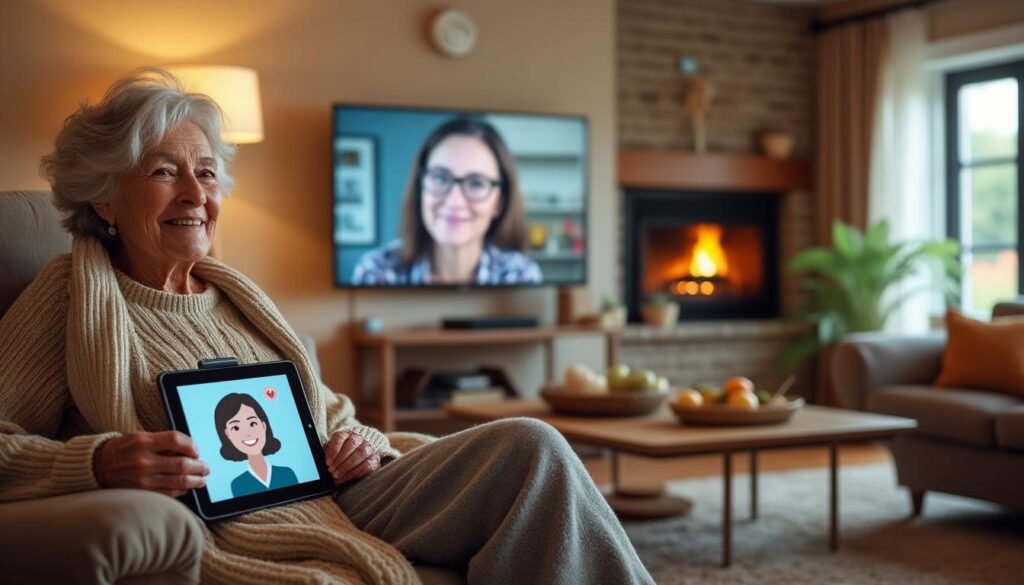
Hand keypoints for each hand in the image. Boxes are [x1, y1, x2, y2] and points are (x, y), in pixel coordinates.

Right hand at [93, 431, 208, 496]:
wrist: (97, 467)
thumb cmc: (122, 449)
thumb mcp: (139, 437)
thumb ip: (161, 441)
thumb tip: (188, 449)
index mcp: (143, 442)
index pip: (176, 440)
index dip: (191, 445)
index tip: (197, 450)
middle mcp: (144, 461)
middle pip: (182, 463)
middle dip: (199, 466)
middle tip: (206, 467)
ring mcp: (143, 479)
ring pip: (179, 481)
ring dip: (195, 480)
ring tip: (202, 479)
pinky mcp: (142, 492)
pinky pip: (169, 493)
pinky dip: (181, 490)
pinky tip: (187, 488)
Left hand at [324, 430, 380, 484]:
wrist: (359, 454)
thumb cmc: (340, 455)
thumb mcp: (333, 452)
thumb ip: (328, 455)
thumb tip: (319, 464)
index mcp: (346, 434)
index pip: (340, 437)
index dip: (333, 450)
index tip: (327, 462)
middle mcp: (359, 438)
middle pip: (352, 444)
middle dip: (340, 460)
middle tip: (331, 471)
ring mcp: (369, 447)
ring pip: (361, 453)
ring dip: (347, 466)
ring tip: (337, 476)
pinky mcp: (375, 458)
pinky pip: (368, 464)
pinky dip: (356, 472)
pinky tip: (347, 477)